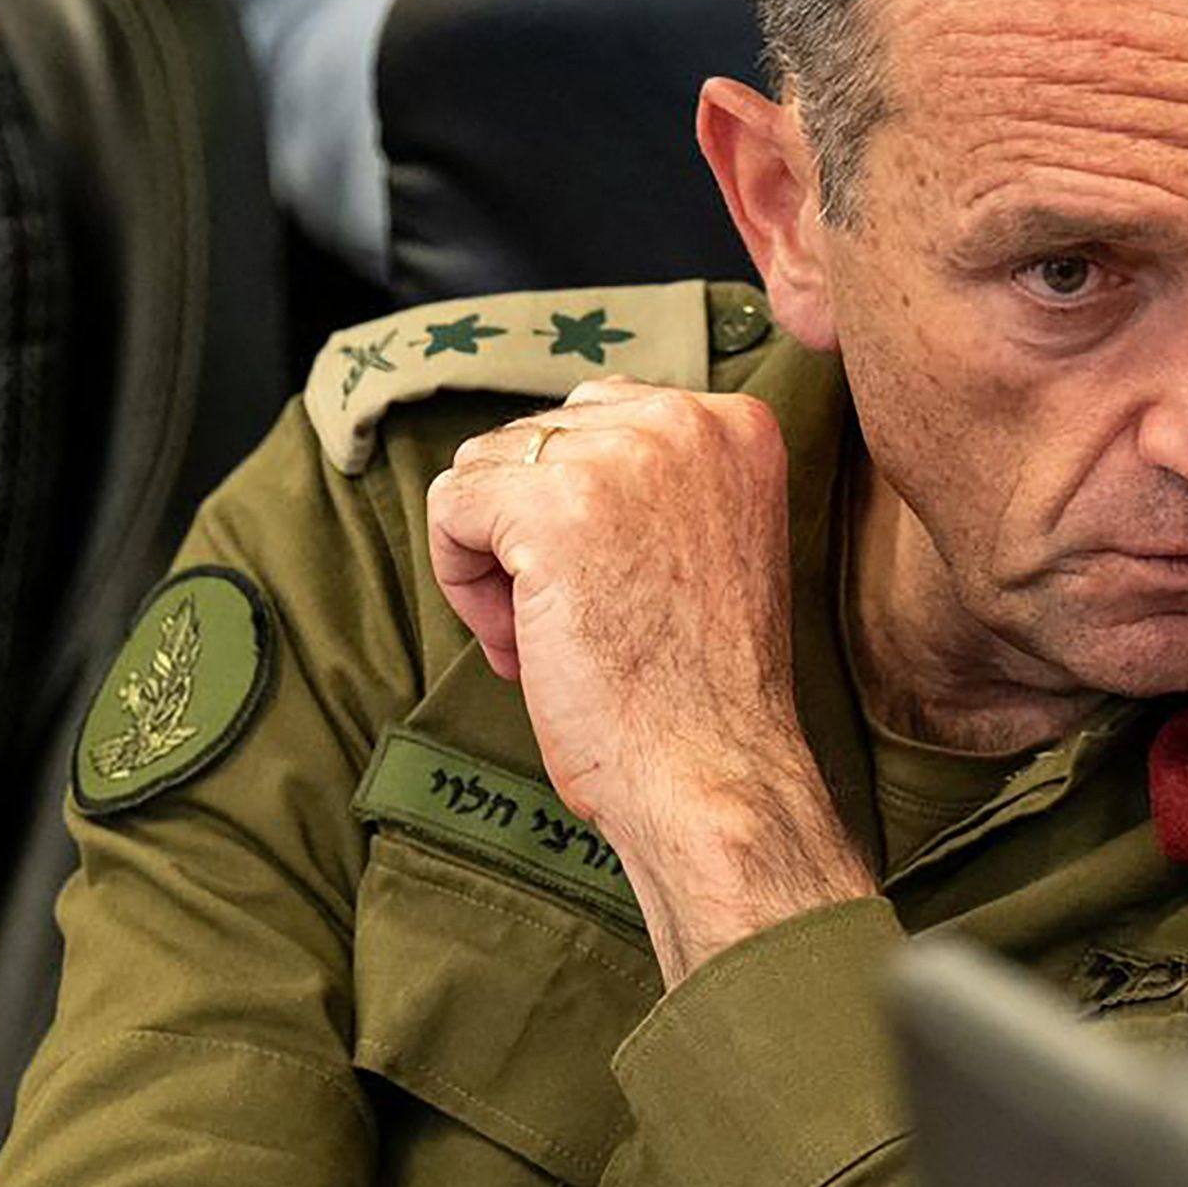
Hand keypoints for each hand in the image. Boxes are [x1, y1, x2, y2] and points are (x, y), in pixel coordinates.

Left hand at [426, 380, 872, 979]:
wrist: (715, 768)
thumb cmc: (706, 683)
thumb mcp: (711, 539)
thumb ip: (655, 478)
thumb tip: (548, 449)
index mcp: (736, 424)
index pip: (602, 417)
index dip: (585, 507)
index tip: (610, 581)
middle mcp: (686, 420)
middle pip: (541, 437)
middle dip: (532, 525)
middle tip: (572, 615)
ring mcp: (621, 455)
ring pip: (486, 467)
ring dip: (496, 556)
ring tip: (545, 633)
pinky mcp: (552, 504)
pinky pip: (451, 506)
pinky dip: (461, 580)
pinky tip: (519, 641)